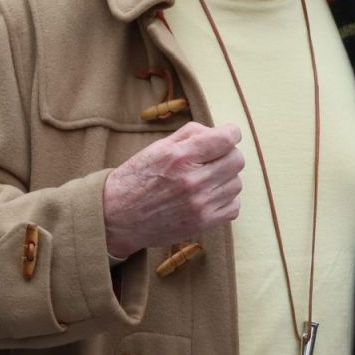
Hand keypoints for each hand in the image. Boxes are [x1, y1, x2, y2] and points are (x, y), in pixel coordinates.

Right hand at [101, 122, 245, 261]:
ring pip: (236, 183)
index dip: (230, 133)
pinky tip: (209, 196)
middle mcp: (192, 180)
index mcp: (179, 157)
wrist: (117, 216)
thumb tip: (219, 131)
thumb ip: (190, 134)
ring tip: (206, 179)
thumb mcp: (158, 147)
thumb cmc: (137, 178)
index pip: (226, 139)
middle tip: (213, 158)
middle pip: (236, 160)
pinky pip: (234, 206)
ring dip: (225, 178)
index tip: (227, 135)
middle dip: (228, 155)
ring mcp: (199, 204)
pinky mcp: (203, 223)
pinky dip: (226, 199)